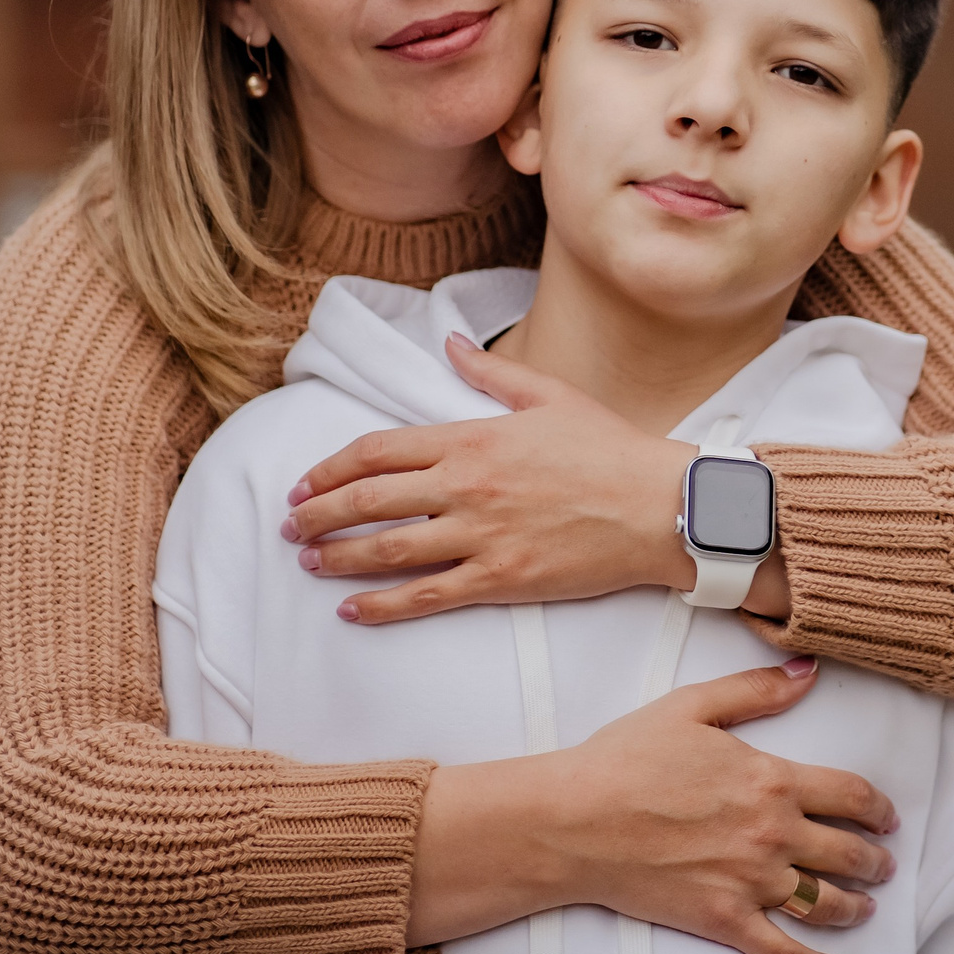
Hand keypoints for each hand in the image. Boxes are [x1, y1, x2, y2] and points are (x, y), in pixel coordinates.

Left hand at [284, 335, 788, 620]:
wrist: (662, 506)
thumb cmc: (611, 448)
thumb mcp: (551, 395)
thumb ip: (492, 372)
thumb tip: (450, 344)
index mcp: (474, 438)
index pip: (379, 451)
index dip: (330, 469)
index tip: (306, 483)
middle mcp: (468, 486)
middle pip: (368, 501)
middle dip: (318, 515)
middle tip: (291, 525)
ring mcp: (482, 535)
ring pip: (388, 551)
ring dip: (338, 558)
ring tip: (310, 562)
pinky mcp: (501, 579)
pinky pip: (426, 595)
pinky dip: (382, 606)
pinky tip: (353, 610)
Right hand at [410, 660, 895, 953]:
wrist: (575, 819)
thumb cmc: (625, 758)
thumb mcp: (692, 706)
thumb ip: (757, 691)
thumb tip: (810, 670)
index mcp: (772, 779)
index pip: (851, 794)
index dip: (878, 807)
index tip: (887, 816)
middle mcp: (773, 833)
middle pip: (848, 852)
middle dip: (875, 860)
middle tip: (884, 864)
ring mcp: (751, 882)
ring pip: (826, 903)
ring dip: (856, 907)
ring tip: (866, 907)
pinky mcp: (725, 921)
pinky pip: (785, 952)